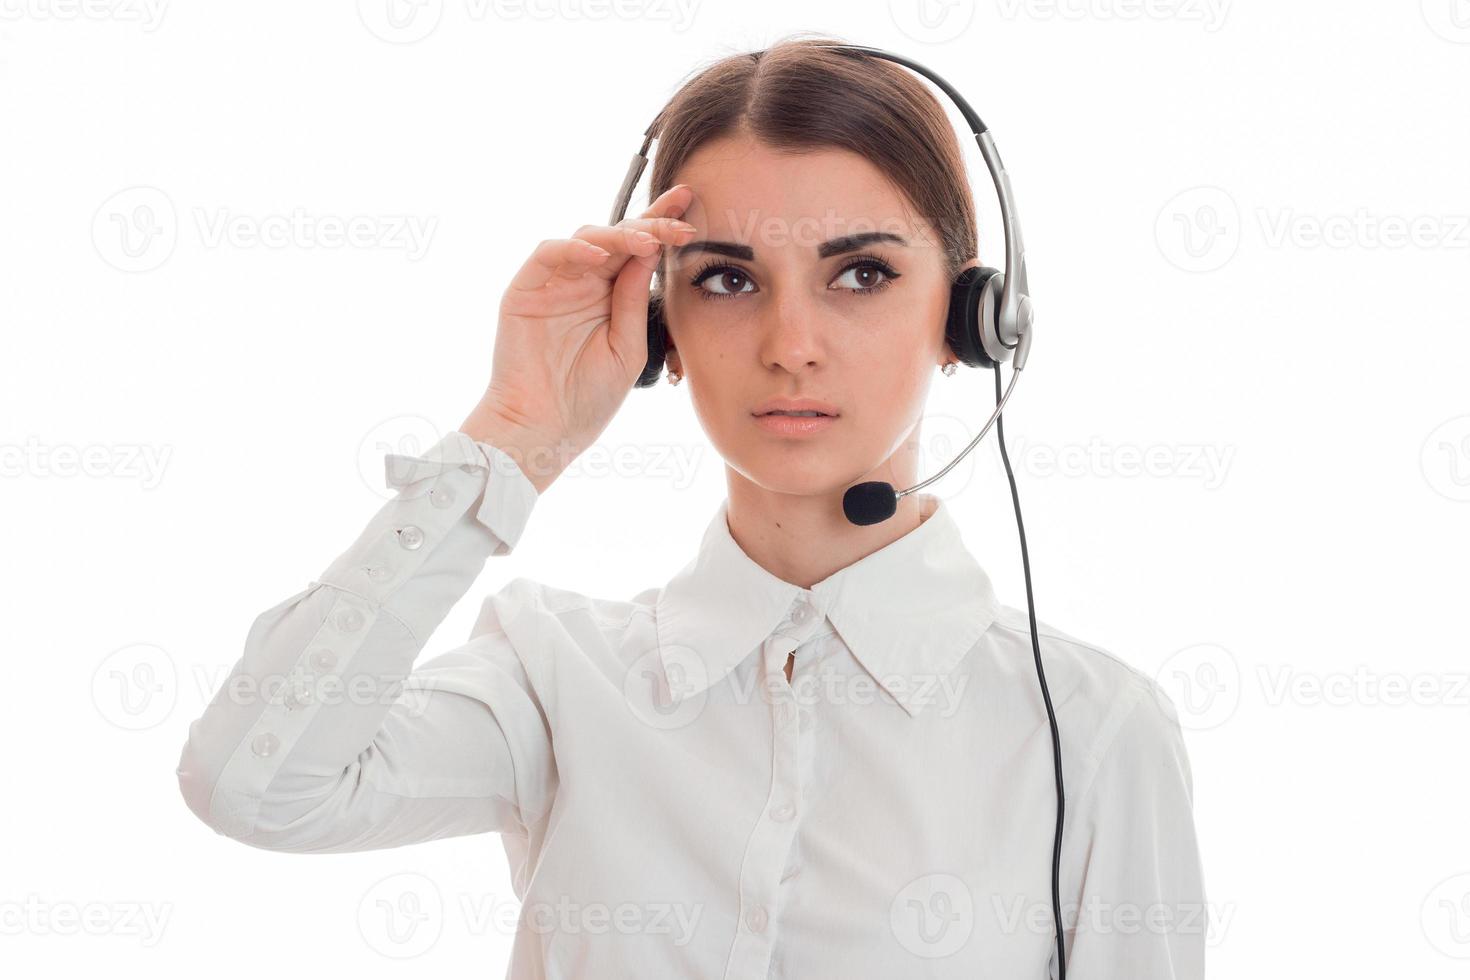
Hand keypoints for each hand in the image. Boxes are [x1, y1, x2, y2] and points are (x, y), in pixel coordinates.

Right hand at [463, 183, 696, 491]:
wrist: (545, 428)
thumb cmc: (589, 397)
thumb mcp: (628, 346)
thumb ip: (636, 300)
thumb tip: (651, 250)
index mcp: (611, 295)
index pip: (639, 251)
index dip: (663, 226)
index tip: (693, 205)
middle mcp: (584, 282)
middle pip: (618, 237)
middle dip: (650, 223)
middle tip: (680, 216)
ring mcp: (554, 283)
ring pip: (587, 238)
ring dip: (618, 236)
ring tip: (646, 241)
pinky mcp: (525, 289)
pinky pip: (548, 254)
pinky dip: (573, 249)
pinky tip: (598, 255)